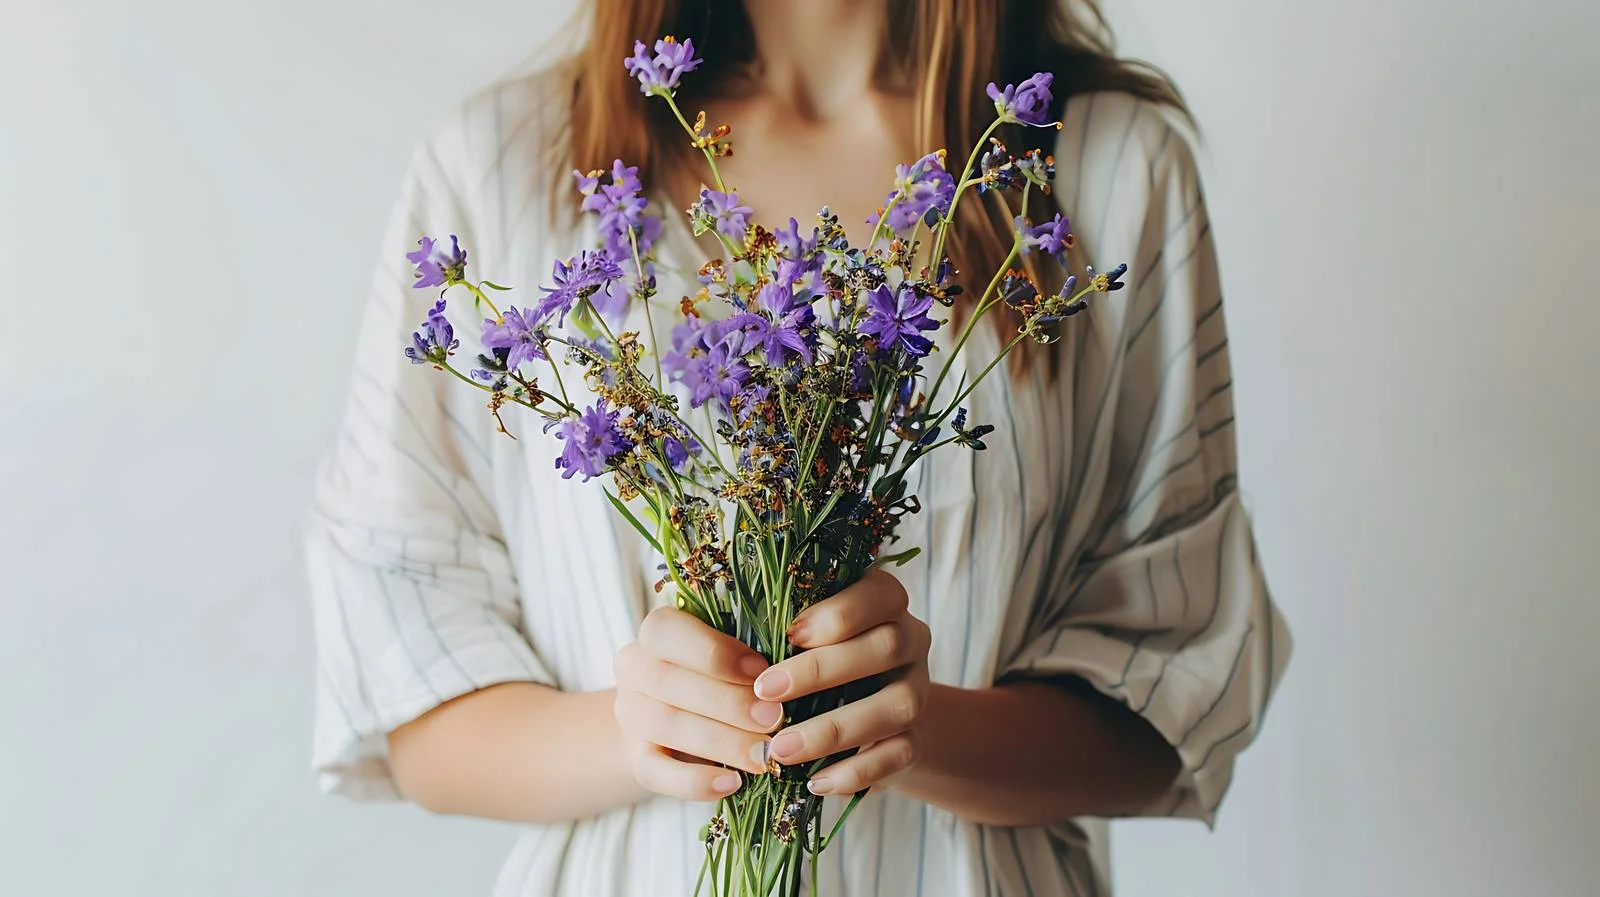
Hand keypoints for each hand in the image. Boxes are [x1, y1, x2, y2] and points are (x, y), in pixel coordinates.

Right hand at [613, 607, 784, 801]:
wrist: (676, 723)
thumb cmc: (716, 678)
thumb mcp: (728, 658)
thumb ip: (746, 659)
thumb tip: (786, 674)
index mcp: (656, 633)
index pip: (667, 631)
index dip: (715, 652)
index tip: (761, 671)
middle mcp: (634, 669)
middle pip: (669, 680)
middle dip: (728, 702)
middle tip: (774, 719)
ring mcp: (630, 715)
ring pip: (667, 725)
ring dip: (721, 741)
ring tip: (763, 755)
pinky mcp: (636, 759)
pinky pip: (657, 773)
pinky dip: (695, 781)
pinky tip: (732, 783)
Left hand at [753, 569, 930, 795]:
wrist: (864, 715)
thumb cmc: (815, 659)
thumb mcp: (802, 636)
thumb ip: (786, 629)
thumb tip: (731, 642)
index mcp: (885, 603)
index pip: (878, 595)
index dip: (838, 614)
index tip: (790, 634)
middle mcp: (911, 642)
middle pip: (886, 648)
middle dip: (822, 670)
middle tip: (765, 691)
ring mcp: (916, 692)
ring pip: (895, 706)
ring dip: (834, 729)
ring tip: (781, 749)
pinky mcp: (915, 739)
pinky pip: (898, 755)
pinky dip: (855, 771)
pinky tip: (814, 783)